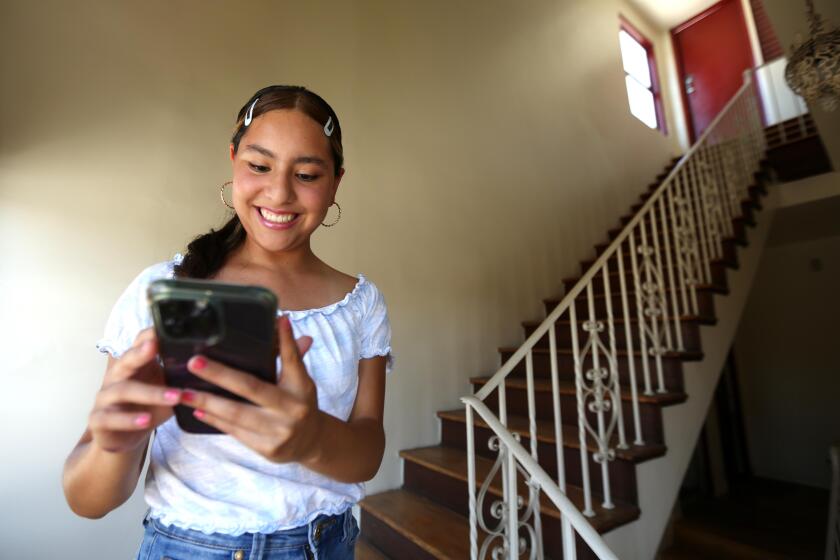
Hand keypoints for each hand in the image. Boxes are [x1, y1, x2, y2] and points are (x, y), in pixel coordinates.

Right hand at [88, 329, 181, 452]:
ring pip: (123, 390)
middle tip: (155, 346)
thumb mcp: (165, 390)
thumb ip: (177, 376)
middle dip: (140, 353)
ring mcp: (105, 398)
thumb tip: (207, 363)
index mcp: (134, 366)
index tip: (164, 328)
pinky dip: (129, 419)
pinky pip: (111, 418)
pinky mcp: (98, 420)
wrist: (123, 437)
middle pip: (125, 361)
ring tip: (175, 397)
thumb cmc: (147, 408)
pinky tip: (147, 420)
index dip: (148, 335)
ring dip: (151, 393)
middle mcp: (116, 377)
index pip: (138, 344)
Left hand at [181, 315, 321, 463]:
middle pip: (250, 389)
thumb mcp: (300, 380)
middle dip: (219, 376)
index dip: (283, 342)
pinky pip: (235, 432)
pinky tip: (198, 411)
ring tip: (183, 393)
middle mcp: (290, 410)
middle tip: (194, 363)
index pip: (288, 361)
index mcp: (300, 388)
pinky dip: (215, 420)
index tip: (271, 322)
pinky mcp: (266, 449)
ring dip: (207, 403)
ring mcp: (278, 432)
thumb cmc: (301, 403)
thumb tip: (281, 320)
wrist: (312, 442)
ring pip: (236, 414)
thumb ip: (290, 353)